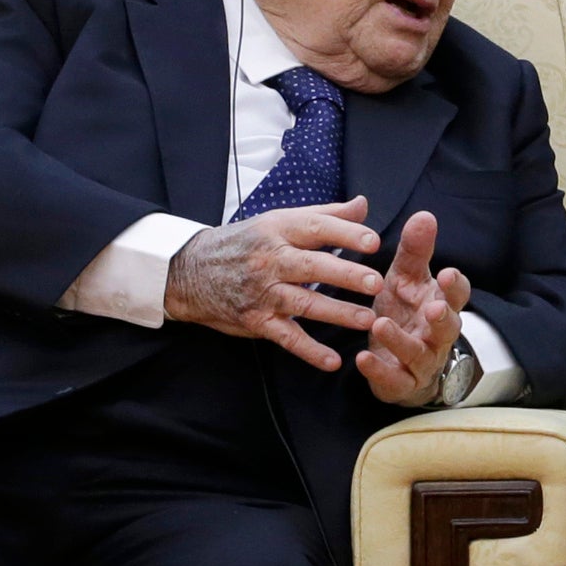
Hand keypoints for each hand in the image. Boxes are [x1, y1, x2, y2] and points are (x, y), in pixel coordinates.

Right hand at [165, 197, 381, 371]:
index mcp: (279, 230)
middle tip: (376, 283)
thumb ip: (325, 215)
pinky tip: (332, 361)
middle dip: (345, 275)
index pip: (316, 228)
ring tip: (367, 320)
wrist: (189, 270)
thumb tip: (363, 204)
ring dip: (337, 313)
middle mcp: (271, 260)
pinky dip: (309, 351)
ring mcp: (263, 293)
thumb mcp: (279, 221)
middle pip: (313, 267)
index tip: (373, 242)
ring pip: (304, 304)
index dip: (346, 234)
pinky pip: (286, 338)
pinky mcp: (256, 320)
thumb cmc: (247, 242)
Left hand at [354, 210, 474, 405]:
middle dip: (442, 318)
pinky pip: (393, 379)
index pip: (458, 295)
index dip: (455, 286)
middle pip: (448, 327)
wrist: (400, 362)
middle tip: (433, 307)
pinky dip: (379, 370)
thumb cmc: (405, 312)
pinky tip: (362, 358)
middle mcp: (437, 334)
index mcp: (440, 304)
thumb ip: (415, 250)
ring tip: (380, 324)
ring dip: (401, 340)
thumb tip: (425, 215)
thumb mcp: (406, 278)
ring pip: (419, 354)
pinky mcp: (401, 382)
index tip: (448, 272)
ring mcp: (421, 361)